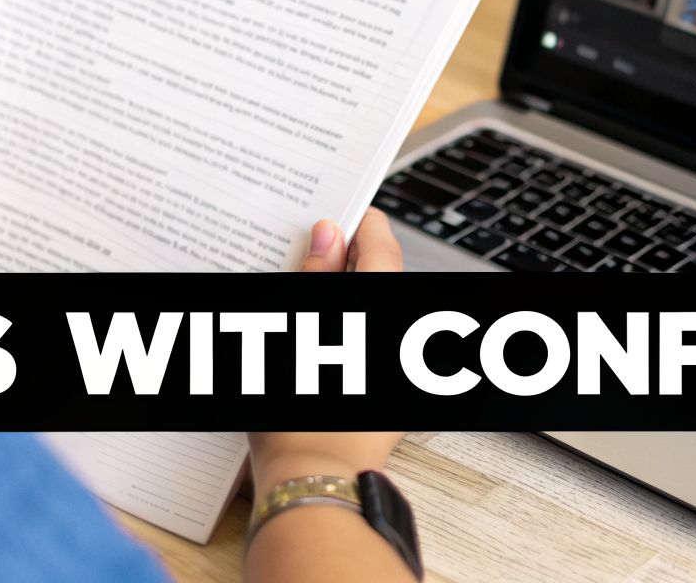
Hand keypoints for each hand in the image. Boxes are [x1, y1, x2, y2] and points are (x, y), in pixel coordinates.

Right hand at [251, 208, 404, 490]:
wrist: (313, 482)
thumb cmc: (303, 416)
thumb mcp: (296, 331)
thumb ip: (315, 278)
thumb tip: (327, 234)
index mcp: (383, 312)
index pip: (381, 244)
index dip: (358, 224)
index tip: (332, 214)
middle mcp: (399, 333)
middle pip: (378, 274)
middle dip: (343, 258)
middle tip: (305, 250)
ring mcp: (396, 361)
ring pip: (368, 306)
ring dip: (339, 292)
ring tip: (298, 291)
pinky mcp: (384, 385)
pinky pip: (363, 337)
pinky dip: (340, 324)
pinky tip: (307, 330)